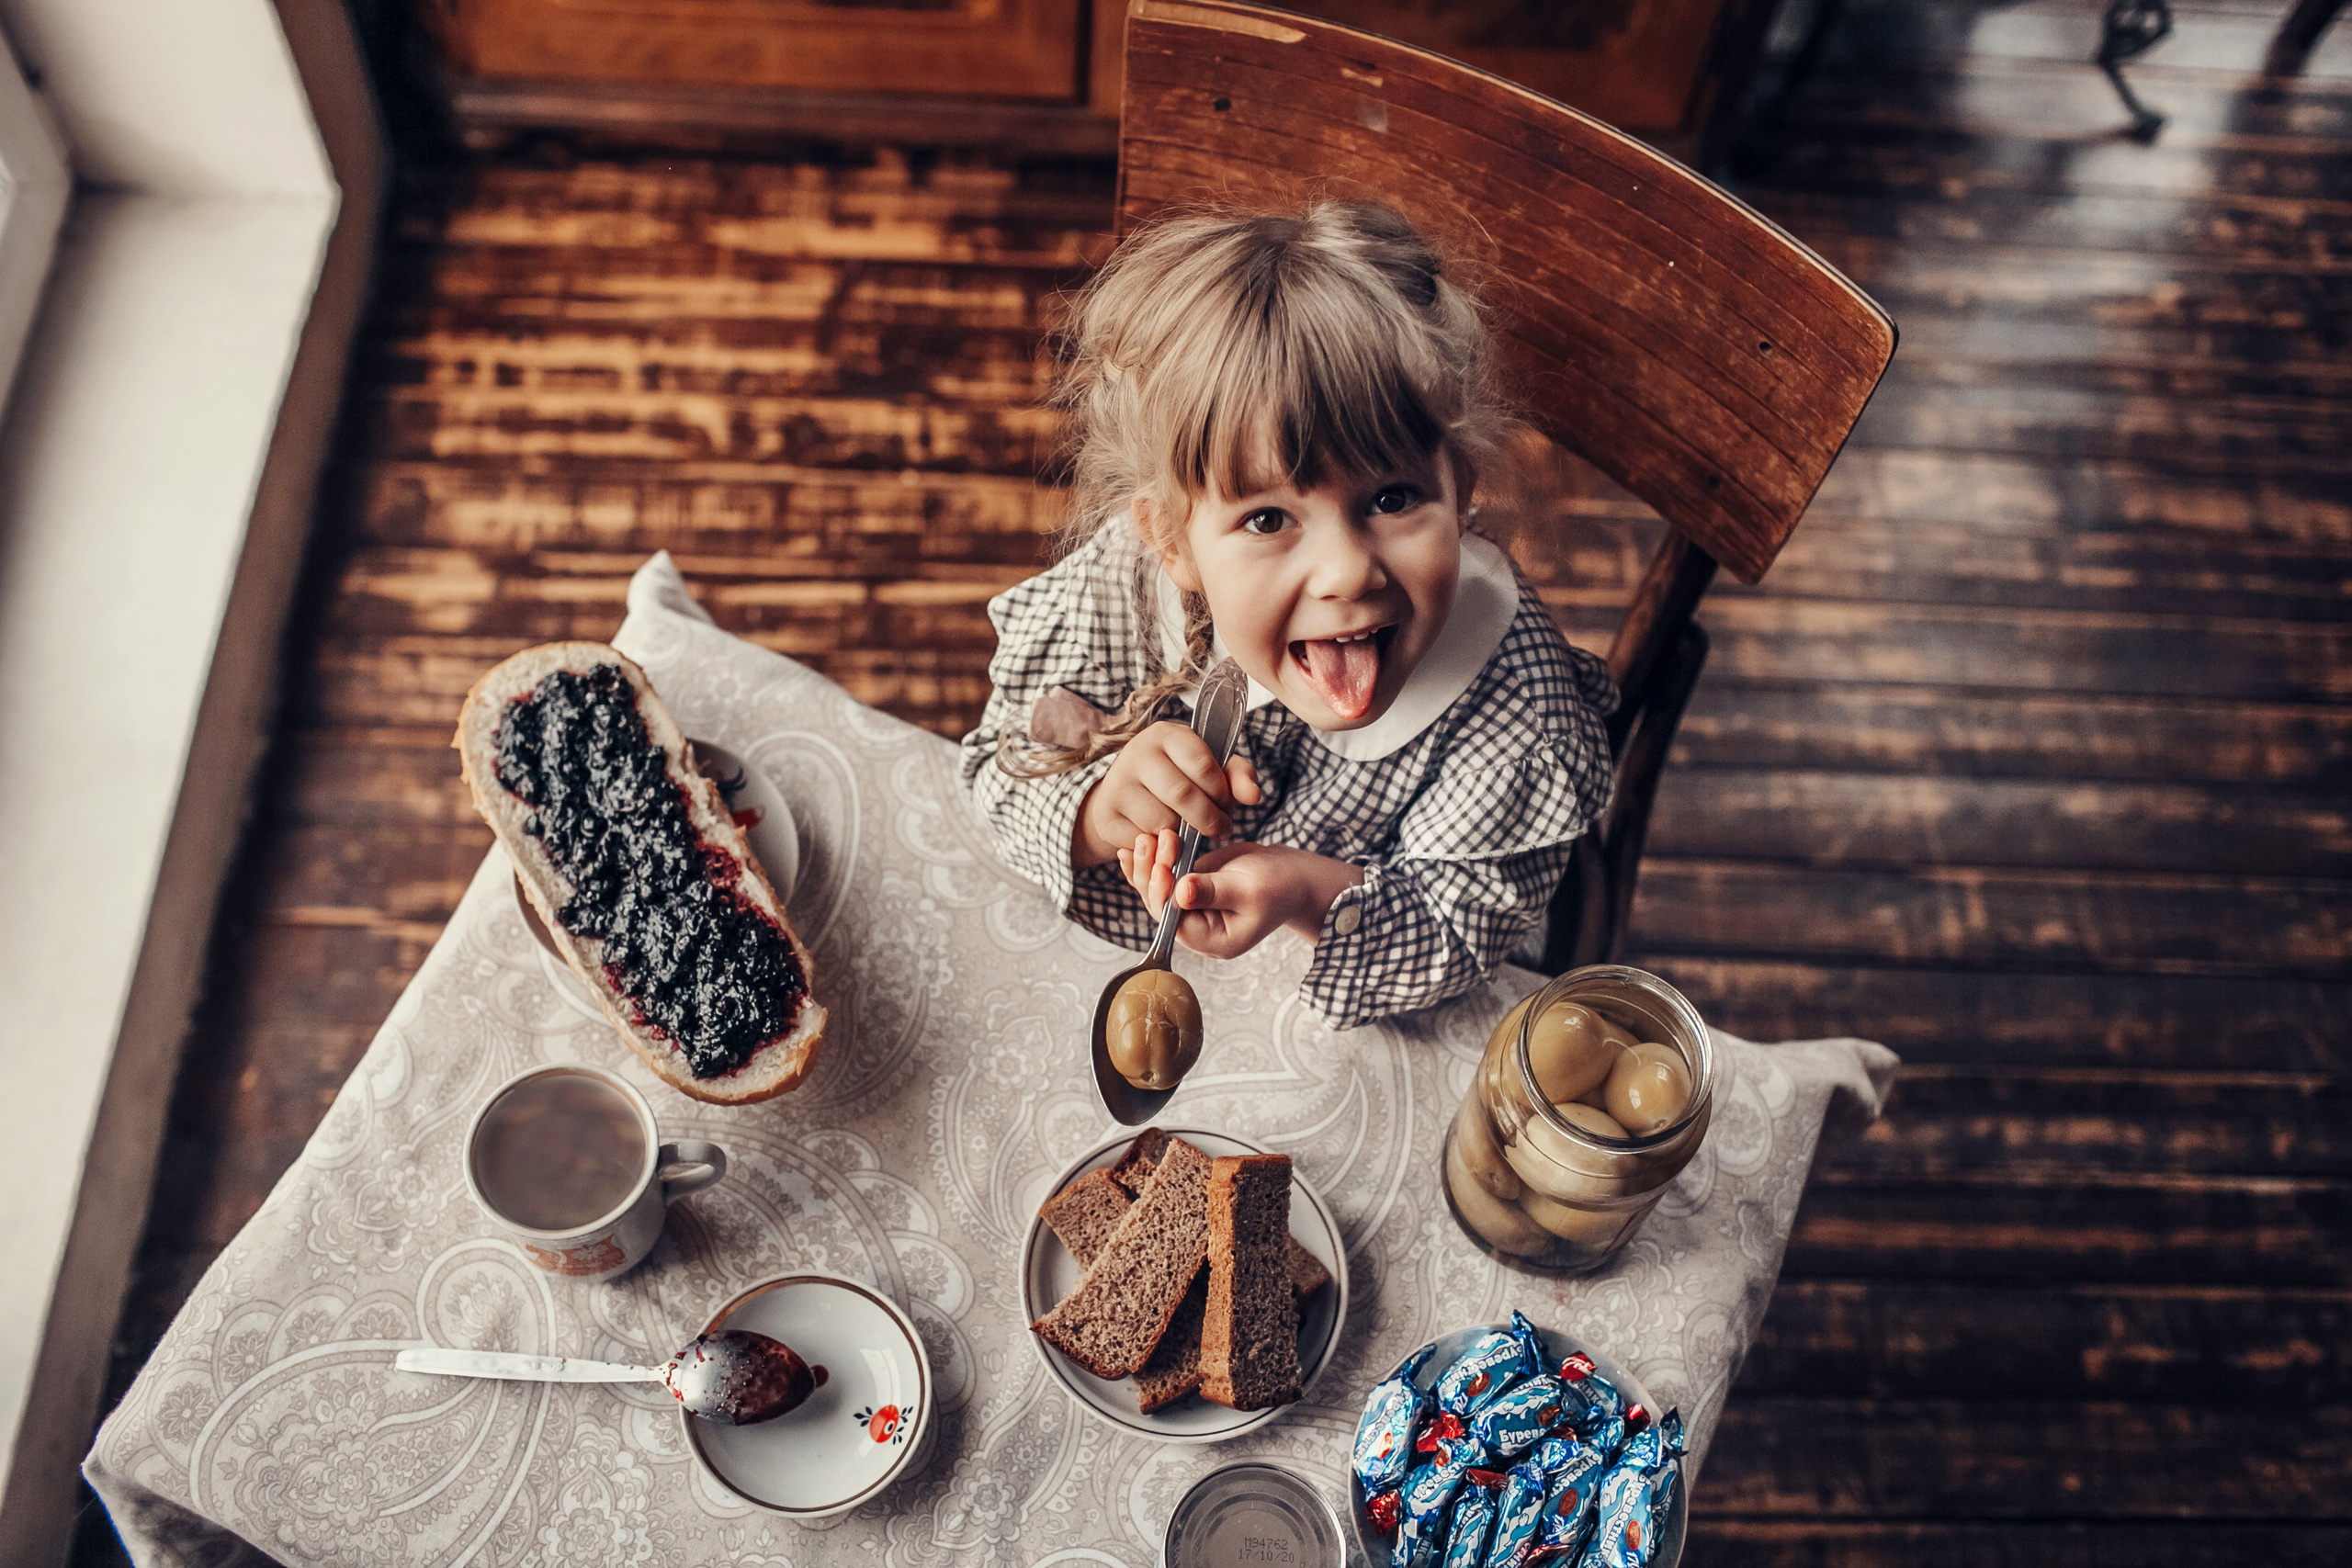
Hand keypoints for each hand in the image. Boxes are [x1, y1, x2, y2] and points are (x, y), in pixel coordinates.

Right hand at [1075, 721, 1260, 865]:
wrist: (1123, 793)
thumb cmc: (1176, 777)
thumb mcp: (1208, 768)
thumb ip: (1237, 776)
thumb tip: (1253, 796)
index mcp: (1166, 735)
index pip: (1203, 765)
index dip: (1222, 793)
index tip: (1229, 806)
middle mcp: (1137, 754)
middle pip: (1182, 795)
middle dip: (1209, 819)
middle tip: (1221, 830)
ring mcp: (1118, 785)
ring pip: (1163, 822)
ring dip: (1184, 835)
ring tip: (1190, 831)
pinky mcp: (1107, 816)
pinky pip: (1144, 841)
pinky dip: (1160, 845)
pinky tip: (1165, 837)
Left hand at [1117, 832, 1363, 959]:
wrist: (1291, 876)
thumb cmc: (1279, 886)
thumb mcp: (1250, 889)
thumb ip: (1214, 891)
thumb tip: (1181, 892)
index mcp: (1212, 939)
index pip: (1174, 921)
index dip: (1162, 894)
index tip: (1162, 866)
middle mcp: (1196, 927)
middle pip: (1159, 904)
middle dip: (1152, 873)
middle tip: (1150, 841)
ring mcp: (1191, 906)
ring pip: (1157, 888)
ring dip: (1150, 863)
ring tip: (1144, 837)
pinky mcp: (1190, 885)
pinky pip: (1165, 875)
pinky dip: (1154, 859)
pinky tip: (1141, 842)